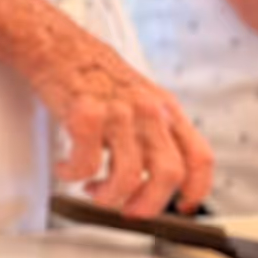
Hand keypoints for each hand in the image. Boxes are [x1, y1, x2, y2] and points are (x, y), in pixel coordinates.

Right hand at [23, 23, 215, 217]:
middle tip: (129, 210)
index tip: (183, 206)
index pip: (199, 157)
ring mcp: (119, 113)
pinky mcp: (87, 116)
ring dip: (107, 195)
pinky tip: (66, 168)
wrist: (58, 47)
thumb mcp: (140, 96)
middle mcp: (149, 111)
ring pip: (127, 177)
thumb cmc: (94, 73)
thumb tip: (156, 170)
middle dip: (148, 204)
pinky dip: (72, 175)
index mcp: (167, 109)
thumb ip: (154, 130)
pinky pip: (85, 164)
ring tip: (93, 189)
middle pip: (168, 175)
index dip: (196, 189)